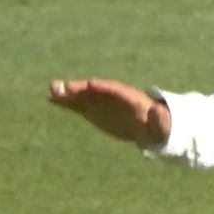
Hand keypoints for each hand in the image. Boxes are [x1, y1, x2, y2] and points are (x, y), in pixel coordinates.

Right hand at [48, 78, 170, 145]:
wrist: (148, 129)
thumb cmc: (157, 128)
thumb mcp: (161, 126)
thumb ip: (159, 119)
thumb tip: (157, 110)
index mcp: (131, 98)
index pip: (116, 89)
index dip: (104, 86)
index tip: (91, 84)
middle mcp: (113, 96)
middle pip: (96, 90)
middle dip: (81, 87)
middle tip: (63, 86)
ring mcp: (102, 102)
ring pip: (83, 95)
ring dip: (68, 93)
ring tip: (52, 90)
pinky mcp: (94, 110)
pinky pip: (78, 105)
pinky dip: (66, 102)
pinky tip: (52, 99)